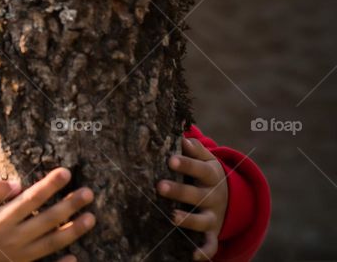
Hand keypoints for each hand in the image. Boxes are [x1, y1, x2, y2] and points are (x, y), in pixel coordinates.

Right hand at [0, 167, 95, 261]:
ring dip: (73, 231)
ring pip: (51, 243)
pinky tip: (74, 258)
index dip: (50, 185)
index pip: (32, 198)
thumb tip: (16, 184)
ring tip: (91, 219)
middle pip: (48, 220)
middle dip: (70, 205)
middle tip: (88, 193)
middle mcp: (14, 237)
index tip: (66, 173)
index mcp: (2, 218)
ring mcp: (18, 255)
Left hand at [157, 136, 228, 260]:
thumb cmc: (205, 173)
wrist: (230, 197)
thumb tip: (183, 138)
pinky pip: (211, 244)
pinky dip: (205, 251)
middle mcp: (213, 196)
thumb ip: (196, 150)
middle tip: (159, 186)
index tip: (169, 159)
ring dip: (188, 220)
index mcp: (210, 175)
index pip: (199, 168)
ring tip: (172, 217)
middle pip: (197, 194)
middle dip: (179, 191)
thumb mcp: (206, 159)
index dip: (185, 164)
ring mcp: (214, 216)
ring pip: (202, 220)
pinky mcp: (213, 232)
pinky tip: (193, 256)